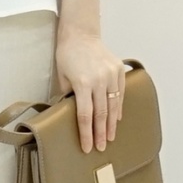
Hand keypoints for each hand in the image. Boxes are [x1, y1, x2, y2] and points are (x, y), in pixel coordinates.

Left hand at [54, 31, 124, 153]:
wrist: (81, 34)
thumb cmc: (67, 54)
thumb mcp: (62, 76)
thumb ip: (67, 95)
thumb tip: (68, 113)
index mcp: (82, 83)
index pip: (85, 115)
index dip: (86, 133)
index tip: (87, 147)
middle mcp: (99, 80)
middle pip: (101, 114)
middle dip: (100, 133)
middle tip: (101, 147)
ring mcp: (111, 75)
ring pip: (113, 106)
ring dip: (111, 124)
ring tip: (109, 137)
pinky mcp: (119, 70)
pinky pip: (120, 93)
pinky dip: (118, 107)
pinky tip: (116, 119)